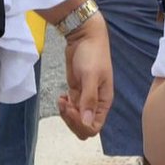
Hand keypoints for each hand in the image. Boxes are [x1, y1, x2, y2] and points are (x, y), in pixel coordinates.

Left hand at [57, 13, 112, 138]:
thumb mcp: (91, 76)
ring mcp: (84, 98)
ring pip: (75, 118)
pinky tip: (61, 96)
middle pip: (83, 126)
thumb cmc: (92, 54)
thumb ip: (89, 100)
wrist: (84, 37)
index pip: (94, 127)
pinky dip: (64, 106)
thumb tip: (87, 124)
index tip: (71, 109)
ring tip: (61, 99)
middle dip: (72, 120)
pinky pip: (70, 108)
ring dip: (66, 113)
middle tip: (64, 105)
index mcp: (104, 102)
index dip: (81, 124)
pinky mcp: (76, 91)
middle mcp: (95, 103)